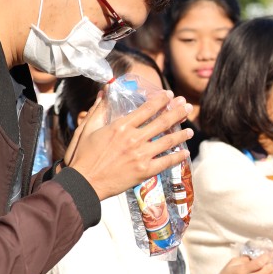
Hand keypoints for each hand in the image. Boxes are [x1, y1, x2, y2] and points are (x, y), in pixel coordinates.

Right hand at [66, 90, 192, 199]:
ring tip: (190, 129)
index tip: (170, 95)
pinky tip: (185, 153)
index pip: (147, 109)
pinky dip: (177, 157)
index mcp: (121, 126)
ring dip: (181, 134)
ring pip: (168, 141)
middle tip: (188, 106)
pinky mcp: (145, 171)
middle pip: (162, 122)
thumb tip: (105, 89)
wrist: (84, 183)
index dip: (161, 100)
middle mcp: (134, 139)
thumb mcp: (87, 128)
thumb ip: (99, 109)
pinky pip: (166, 162)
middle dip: (178, 112)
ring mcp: (141, 155)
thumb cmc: (82, 156)